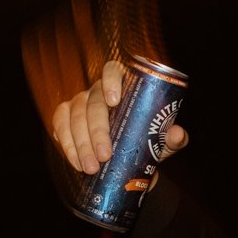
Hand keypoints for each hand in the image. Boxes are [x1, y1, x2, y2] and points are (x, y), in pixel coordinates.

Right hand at [51, 58, 190, 176]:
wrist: (131, 158)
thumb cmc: (148, 140)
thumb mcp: (163, 141)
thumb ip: (173, 138)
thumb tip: (178, 134)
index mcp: (123, 85)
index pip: (113, 70)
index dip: (112, 80)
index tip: (115, 100)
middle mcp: (98, 90)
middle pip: (93, 102)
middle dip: (97, 131)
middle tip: (105, 156)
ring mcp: (79, 102)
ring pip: (74, 116)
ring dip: (80, 143)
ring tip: (90, 168)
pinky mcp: (65, 117)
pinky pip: (59, 125)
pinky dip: (66, 144)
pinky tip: (75, 161)